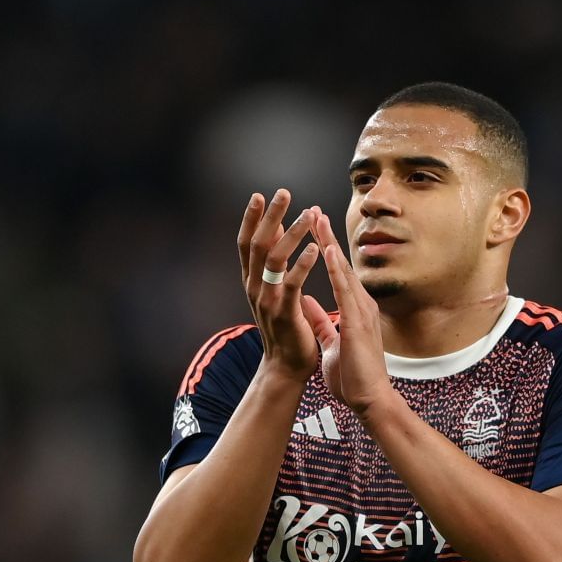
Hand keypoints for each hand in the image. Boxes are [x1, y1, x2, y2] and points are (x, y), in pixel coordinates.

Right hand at [237, 189, 323, 381]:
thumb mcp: (274, 293)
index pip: (246, 243)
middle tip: (282, 193)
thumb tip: (274, 235)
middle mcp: (254, 288)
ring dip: (291, 233)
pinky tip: (315, 247)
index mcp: (252, 282)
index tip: (260, 195)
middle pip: (257, 243)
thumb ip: (273, 267)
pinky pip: (291, 283)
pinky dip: (302, 263)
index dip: (251, 219)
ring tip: (308, 214)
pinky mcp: (284, 313)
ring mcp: (267, 300)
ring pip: (274, 258)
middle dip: (270, 216)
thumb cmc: (285, 329)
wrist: (285, 368)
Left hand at [303, 212, 392, 416]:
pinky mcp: (357, 322)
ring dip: (330, 244)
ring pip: (344, 270)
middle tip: (313, 211)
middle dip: (326, 238)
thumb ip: (321, 321)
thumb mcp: (332, 343)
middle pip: (342, 265)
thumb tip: (308, 303)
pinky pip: (345, 290)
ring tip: (317, 220)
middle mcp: (361, 305)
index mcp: (354, 310)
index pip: (337, 274)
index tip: (313, 230)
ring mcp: (362, 312)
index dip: (325, 251)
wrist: (370, 400)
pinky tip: (328, 250)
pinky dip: (336, 269)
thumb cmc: (354, 377)